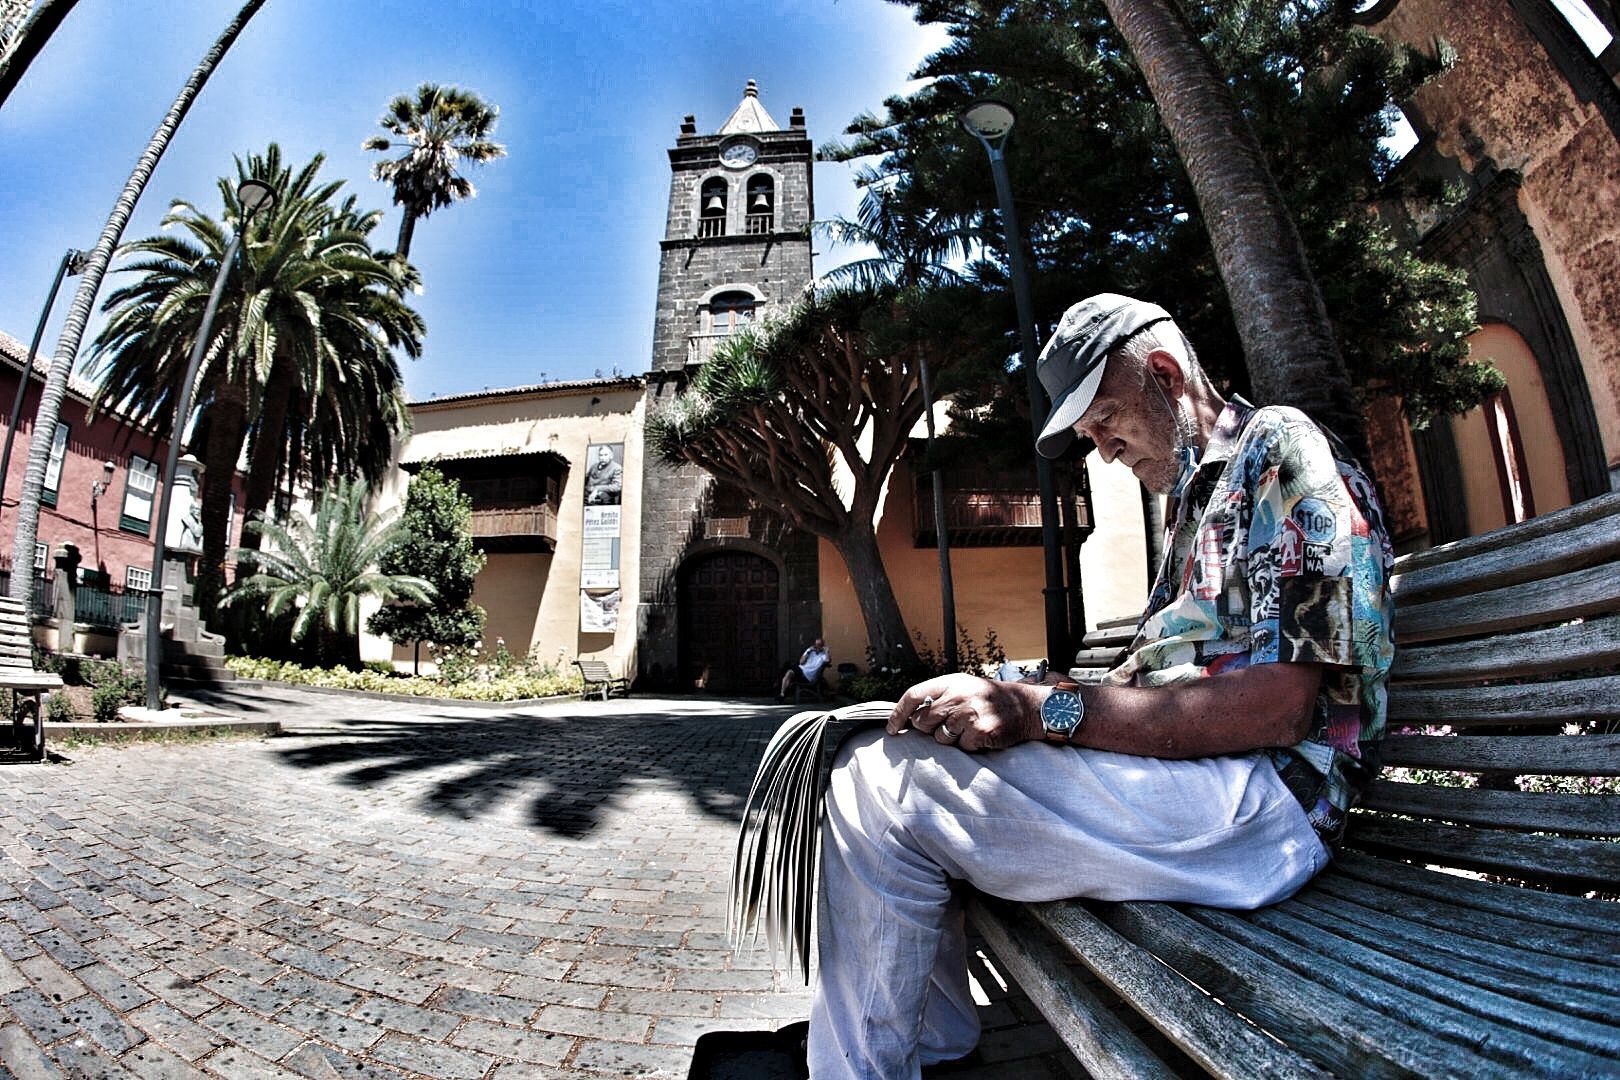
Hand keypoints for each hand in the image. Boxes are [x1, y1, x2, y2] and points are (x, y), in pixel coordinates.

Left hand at [887, 673, 1044, 751]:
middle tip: (949, 724)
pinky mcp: (980, 732)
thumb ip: (939, 697)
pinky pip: (961, 748)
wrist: (1026, 707)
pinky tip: (982, 734)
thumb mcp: (964, 687)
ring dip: (952, 738)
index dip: (898, 713)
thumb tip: (909, 717)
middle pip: (923, 721)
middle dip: (929, 729)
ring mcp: (970, 714)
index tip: (892, 729)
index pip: (914, 696)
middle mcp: (959, 696)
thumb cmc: (989, 699)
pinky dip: (969, 746)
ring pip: (941, 738)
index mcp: (951, 682)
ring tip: (970, 727)